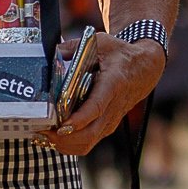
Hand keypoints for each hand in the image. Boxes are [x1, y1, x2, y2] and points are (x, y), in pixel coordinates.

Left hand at [43, 35, 163, 157]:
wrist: (144, 69)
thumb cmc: (120, 55)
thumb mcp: (101, 43)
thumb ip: (73, 47)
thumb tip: (50, 53)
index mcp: (112, 85)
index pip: (97, 107)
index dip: (80, 120)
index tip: (63, 126)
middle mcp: (112, 107)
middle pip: (90, 133)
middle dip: (64, 138)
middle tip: (42, 131)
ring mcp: (110, 120)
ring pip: (88, 143)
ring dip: (65, 144)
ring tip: (43, 135)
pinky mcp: (106, 127)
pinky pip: (88, 143)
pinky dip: (70, 145)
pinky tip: (53, 137)